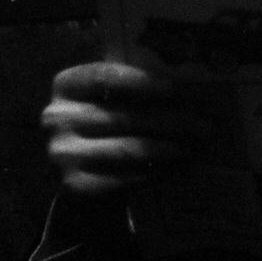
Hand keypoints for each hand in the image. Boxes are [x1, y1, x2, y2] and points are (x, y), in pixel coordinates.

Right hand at [41, 61, 208, 196]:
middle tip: (204, 124)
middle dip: (171, 120)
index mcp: (66, 84)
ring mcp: (62, 153)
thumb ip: (137, 86)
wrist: (82, 171)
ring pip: (127, 149)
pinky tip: (178, 165)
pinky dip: (156, 171)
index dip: (142, 82)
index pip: (105, 77)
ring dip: (169, 147)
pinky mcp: (74, 184)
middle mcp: (56, 117)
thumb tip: (192, 83)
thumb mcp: (111, 97)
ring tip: (196, 145)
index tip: (176, 89)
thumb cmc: (107, 122)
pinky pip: (124, 177)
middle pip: (124, 117)